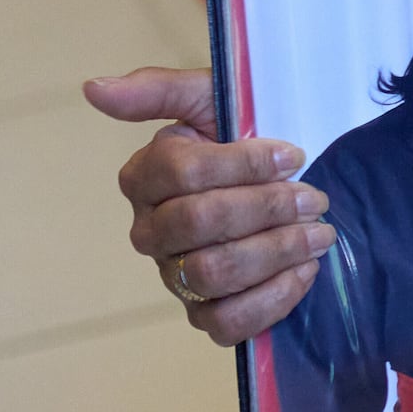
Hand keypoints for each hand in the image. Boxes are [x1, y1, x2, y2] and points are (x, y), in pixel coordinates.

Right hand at [94, 67, 333, 344]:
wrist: (289, 183)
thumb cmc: (244, 137)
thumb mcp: (210, 98)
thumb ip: (156, 90)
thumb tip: (93, 88)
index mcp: (145, 178)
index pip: (184, 173)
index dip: (242, 165)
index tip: (293, 155)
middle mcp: (151, 232)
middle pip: (198, 224)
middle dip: (266, 209)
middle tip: (314, 198)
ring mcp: (174, 278)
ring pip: (214, 273)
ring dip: (276, 252)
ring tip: (320, 233)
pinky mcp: (204, 315)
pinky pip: (228, 323)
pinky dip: (272, 298)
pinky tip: (305, 270)